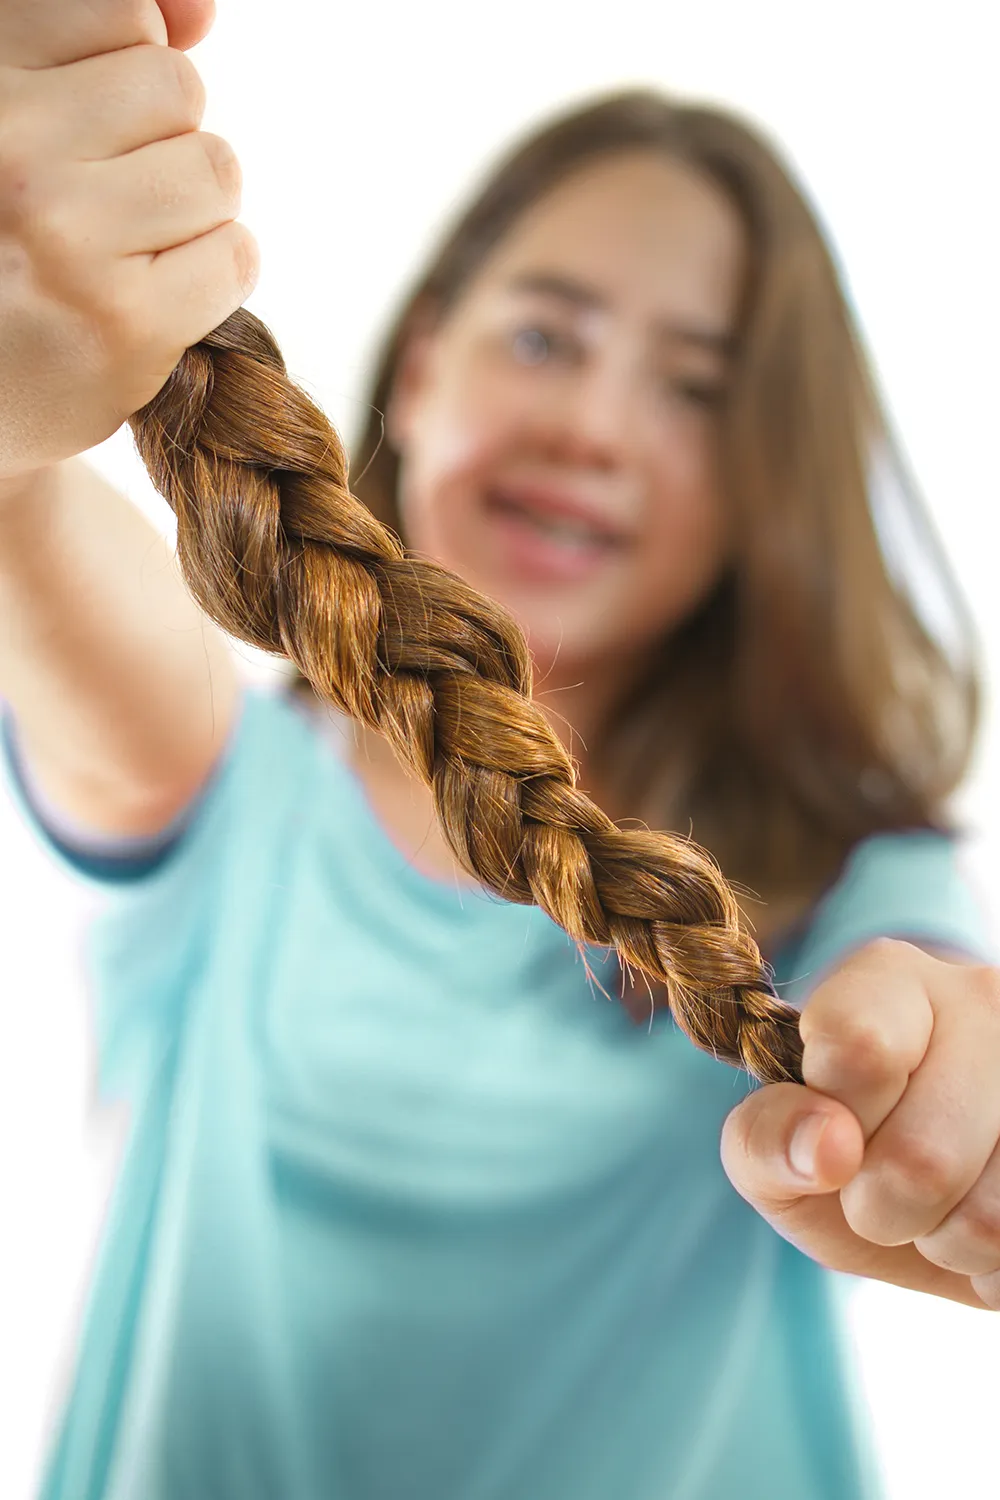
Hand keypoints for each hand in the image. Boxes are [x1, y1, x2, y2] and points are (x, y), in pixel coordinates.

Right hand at [0, 0, 257, 481]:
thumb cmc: (0, 245)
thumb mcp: (19, 115)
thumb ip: (93, 40)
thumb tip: (202, 9)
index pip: (125, 16)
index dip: (123, 79)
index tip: (86, 135)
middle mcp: (12, 150)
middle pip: (177, 88)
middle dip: (164, 142)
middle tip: (110, 203)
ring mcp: (66, 239)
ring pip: (215, 169)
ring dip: (196, 210)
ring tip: (131, 251)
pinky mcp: (122, 324)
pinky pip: (235, 256)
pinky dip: (215, 276)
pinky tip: (155, 298)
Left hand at [721, 938, 999, 1309]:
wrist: (928, 1189)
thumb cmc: (839, 1149)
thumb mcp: (773, 1147)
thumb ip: (765, 1139)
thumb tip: (825, 1151)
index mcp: (888, 978)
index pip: (859, 1048)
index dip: (835, 1123)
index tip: (833, 1130)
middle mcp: (979, 1000)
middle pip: (921, 1157)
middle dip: (881, 1208)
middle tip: (880, 1186)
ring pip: (989, 1216)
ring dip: (944, 1242)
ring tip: (938, 1204)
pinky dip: (988, 1264)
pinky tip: (978, 1214)